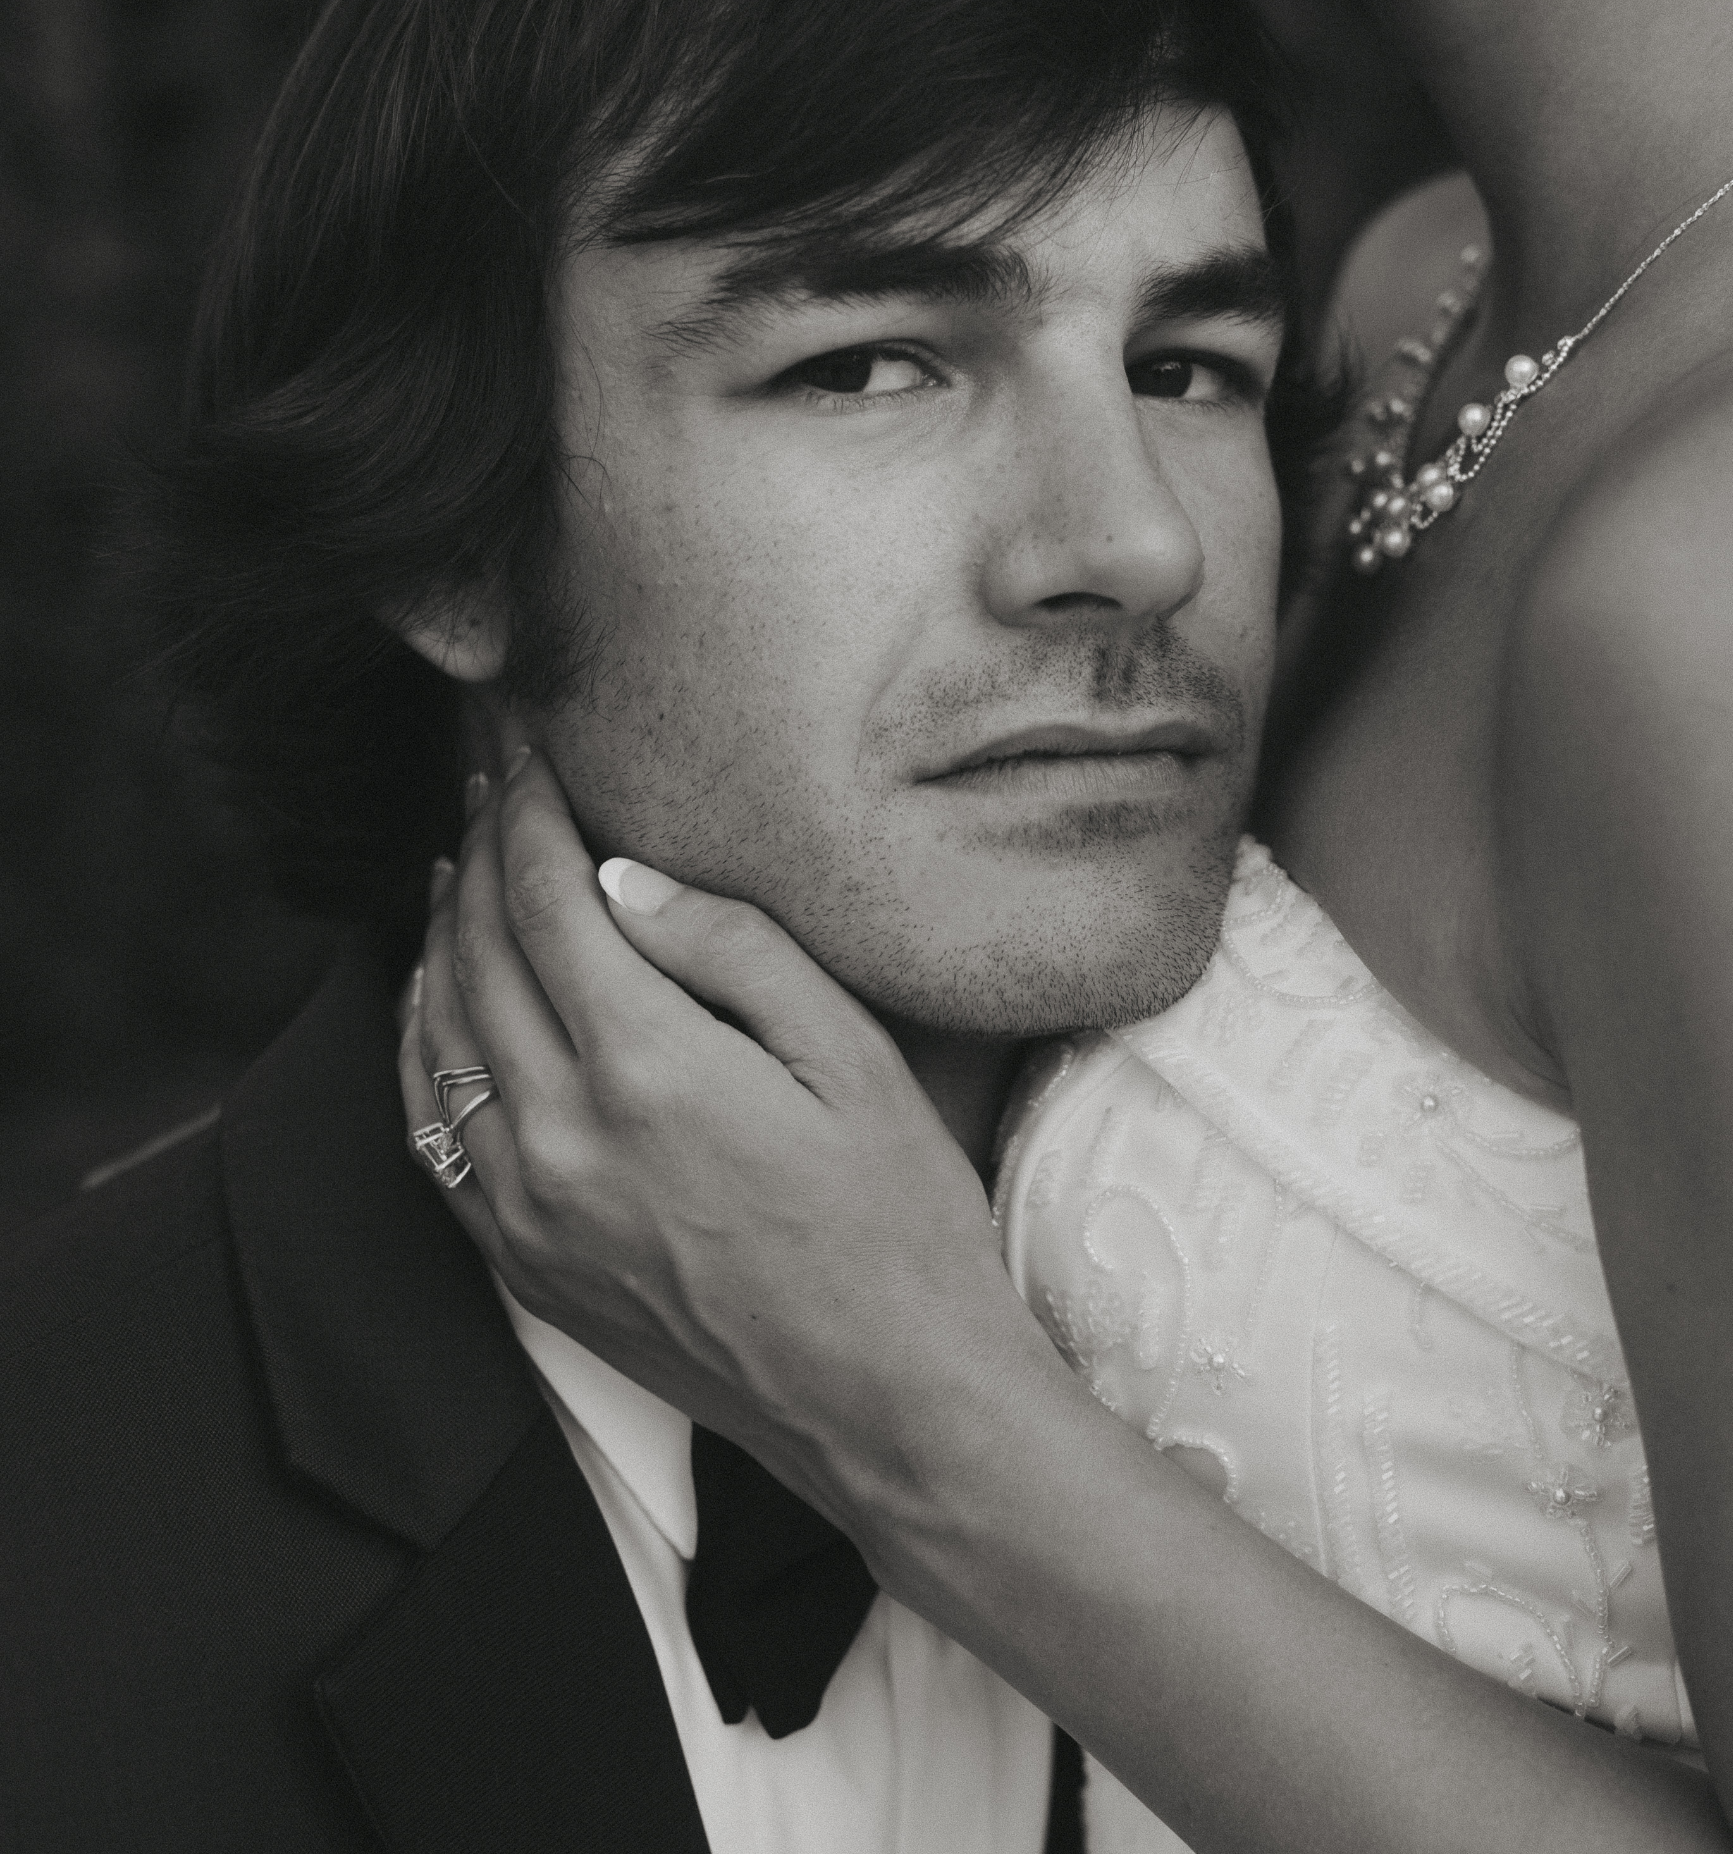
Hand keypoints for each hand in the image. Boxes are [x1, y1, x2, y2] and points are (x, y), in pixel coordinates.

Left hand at [396, 747, 1027, 1540]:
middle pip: (479, 950)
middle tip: (488, 777)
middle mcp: (559, 1136)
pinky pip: (429, 1128)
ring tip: (460, 866)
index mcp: (648, 1069)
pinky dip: (420, 1043)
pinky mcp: (521, 1265)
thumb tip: (624, 878)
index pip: (549, 896)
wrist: (889, 1404)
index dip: (528, 804)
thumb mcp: (856, 1060)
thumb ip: (734, 951)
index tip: (521, 742)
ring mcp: (526, 1209)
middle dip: (479, 847)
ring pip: (436, 1034)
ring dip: (440, 935)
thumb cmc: (899, 1225)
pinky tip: (437, 1000)